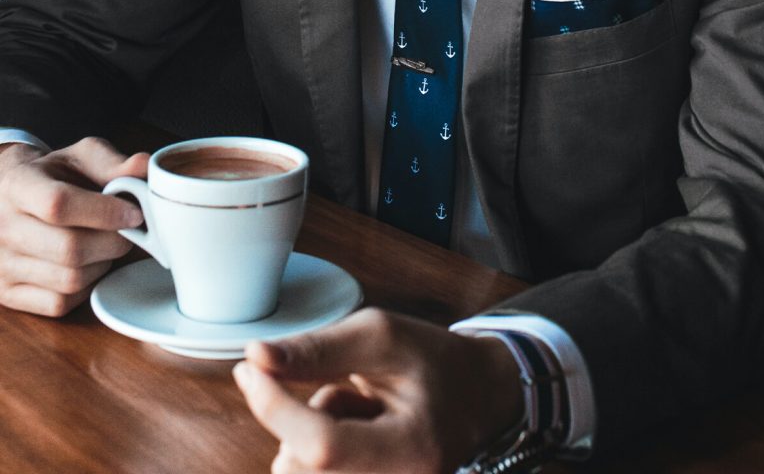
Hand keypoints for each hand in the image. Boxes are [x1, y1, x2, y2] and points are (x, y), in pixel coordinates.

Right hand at [0, 137, 147, 315]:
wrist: (10, 198)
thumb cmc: (54, 177)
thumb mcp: (80, 158)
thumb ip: (113, 163)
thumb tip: (144, 166)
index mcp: (17, 184)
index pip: (59, 204)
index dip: (106, 212)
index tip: (135, 213)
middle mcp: (1, 225)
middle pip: (71, 248)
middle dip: (114, 241)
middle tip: (126, 231)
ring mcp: (0, 264)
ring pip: (71, 279)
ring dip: (102, 264)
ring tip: (102, 244)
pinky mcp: (8, 293)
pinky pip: (61, 302)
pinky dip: (85, 287)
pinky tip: (86, 265)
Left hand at [234, 308, 523, 473]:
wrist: (478, 393)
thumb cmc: (435, 361)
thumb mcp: (382, 337)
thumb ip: (318, 350)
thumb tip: (255, 358)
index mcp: (414, 450)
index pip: (323, 446)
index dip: (275, 407)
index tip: (250, 369)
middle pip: (301, 465)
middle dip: (297, 418)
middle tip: (338, 385)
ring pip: (299, 470)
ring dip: (310, 431)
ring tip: (356, 407)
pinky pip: (312, 472)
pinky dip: (318, 446)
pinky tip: (355, 427)